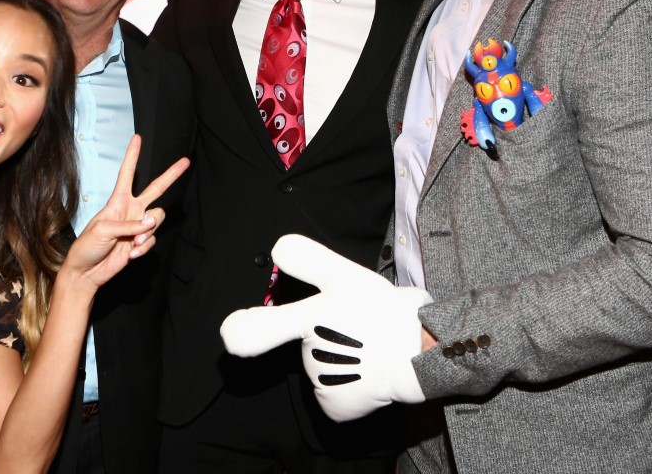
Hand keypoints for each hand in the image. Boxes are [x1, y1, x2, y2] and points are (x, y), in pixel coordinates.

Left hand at [64, 134, 188, 289]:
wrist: (87, 272)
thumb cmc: (87, 246)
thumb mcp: (103, 230)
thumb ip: (129, 224)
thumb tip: (151, 222)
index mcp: (117, 201)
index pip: (126, 174)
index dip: (132, 156)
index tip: (137, 138)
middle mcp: (131, 210)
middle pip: (156, 189)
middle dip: (171, 175)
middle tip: (186, 162)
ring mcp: (138, 226)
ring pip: (158, 219)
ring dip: (149, 232)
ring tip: (135, 243)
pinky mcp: (140, 242)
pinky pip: (152, 240)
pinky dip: (144, 248)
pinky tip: (132, 255)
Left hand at [220, 234, 432, 421]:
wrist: (421, 350)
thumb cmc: (385, 310)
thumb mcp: (348, 275)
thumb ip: (309, 260)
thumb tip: (276, 246)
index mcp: (310, 318)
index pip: (265, 328)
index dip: (245, 330)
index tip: (230, 334)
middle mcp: (311, 352)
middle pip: (308, 345)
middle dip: (327, 338)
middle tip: (357, 329)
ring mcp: (322, 382)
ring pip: (322, 369)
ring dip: (341, 361)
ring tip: (368, 349)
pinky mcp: (336, 406)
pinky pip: (333, 396)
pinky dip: (348, 388)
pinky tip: (366, 373)